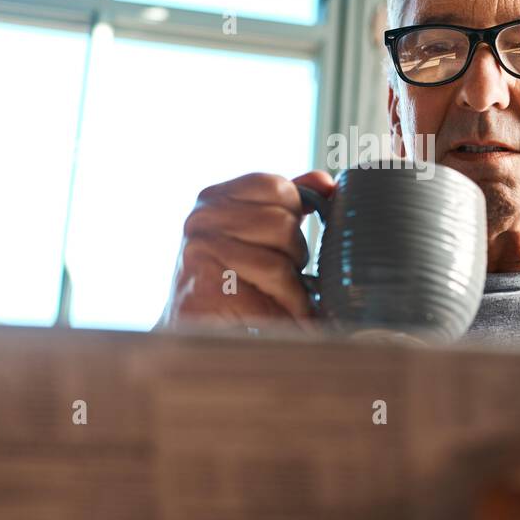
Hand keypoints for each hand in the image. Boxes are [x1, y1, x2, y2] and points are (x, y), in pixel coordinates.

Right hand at [163, 170, 334, 332]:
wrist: (194, 336)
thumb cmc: (231, 283)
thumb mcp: (258, 235)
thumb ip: (288, 204)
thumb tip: (325, 183)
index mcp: (214, 198)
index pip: (277, 187)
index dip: (293, 215)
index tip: (285, 244)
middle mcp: (201, 219)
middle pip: (283, 224)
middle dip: (294, 257)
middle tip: (283, 280)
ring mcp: (200, 253)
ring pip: (279, 263)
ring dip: (293, 291)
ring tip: (285, 303)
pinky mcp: (206, 290)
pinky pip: (268, 296)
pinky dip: (285, 311)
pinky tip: (281, 319)